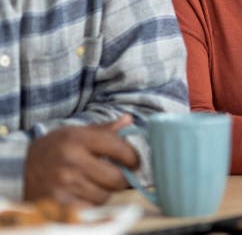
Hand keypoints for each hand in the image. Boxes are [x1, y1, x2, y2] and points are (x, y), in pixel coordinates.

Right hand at [24, 115, 139, 206]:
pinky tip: (83, 193)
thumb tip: (129, 120)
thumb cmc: (53, 149)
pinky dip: (91, 203)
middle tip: (118, 176)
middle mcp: (72, 160)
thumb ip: (104, 130)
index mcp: (78, 139)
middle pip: (115, 177)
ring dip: (105, 191)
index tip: (134, 162)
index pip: (119, 148)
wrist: (19, 169)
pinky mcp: (59, 202)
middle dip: (122, 178)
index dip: (133, 157)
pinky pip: (90, 207)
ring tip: (95, 183)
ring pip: (104, 195)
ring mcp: (64, 183)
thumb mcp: (75, 132)